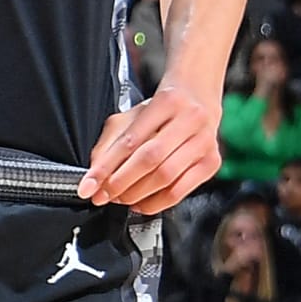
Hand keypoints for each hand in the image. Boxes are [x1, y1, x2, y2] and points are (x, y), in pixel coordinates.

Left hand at [81, 78, 220, 214]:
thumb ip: (109, 143)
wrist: (199, 97)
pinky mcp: (212, 162)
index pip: (130, 140)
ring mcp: (205, 141)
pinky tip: (141, 203)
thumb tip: (95, 175)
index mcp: (167, 101)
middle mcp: (191, 119)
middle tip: (103, 195)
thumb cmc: (163, 108)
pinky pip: (180, 191)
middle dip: (120, 182)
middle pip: (150, 159)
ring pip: (166, 177)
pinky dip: (156, 202)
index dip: (106, 167)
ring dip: (136, 194)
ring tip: (120, 198)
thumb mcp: (131, 116)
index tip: (88, 186)